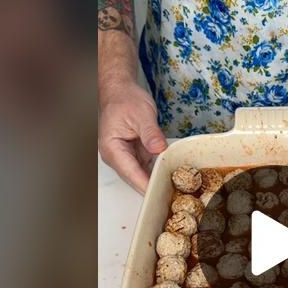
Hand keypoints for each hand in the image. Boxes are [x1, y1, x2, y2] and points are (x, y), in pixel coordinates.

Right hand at [98, 79, 166, 193]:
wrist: (120, 91)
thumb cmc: (126, 100)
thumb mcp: (142, 113)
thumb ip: (150, 132)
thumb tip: (158, 148)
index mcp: (112, 149)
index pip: (131, 173)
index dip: (145, 185)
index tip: (158, 195)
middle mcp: (116, 157)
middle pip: (135, 179)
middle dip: (152, 188)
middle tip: (173, 196)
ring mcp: (125, 158)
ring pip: (141, 177)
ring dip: (156, 182)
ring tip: (174, 191)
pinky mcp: (134, 156)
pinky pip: (146, 169)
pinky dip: (157, 173)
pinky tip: (171, 178)